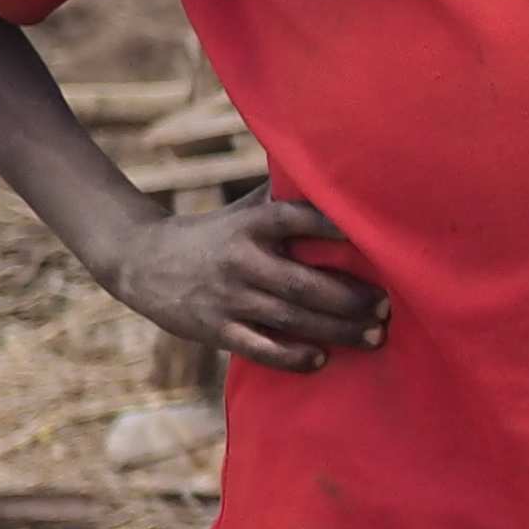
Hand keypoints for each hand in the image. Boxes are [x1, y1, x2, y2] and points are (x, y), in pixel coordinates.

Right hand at [98, 192, 385, 373]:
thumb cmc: (212, 233)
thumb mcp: (242, 210)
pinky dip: (292, 356)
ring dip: (337, 330)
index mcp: (250, 224)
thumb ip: (282, 197)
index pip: (296, 218)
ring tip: (375, 335)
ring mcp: (227, 297)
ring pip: (290, 319)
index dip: (334, 225)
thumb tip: (332, 169)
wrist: (141, 261)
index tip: (374, 236)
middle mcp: (240, 259)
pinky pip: (259, 348)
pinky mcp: (214, 329)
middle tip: (388, 307)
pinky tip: (321, 359)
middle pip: (304, 283)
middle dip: (350, 298)